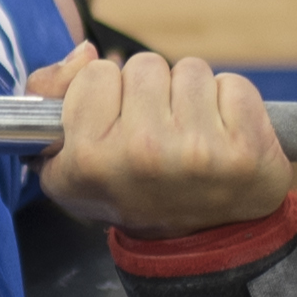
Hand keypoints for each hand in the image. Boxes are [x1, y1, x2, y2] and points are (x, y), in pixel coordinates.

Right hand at [32, 48, 296, 237]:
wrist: (200, 245)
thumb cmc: (131, 191)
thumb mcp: (67, 161)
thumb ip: (50, 94)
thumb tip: (85, 51)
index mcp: (91, 157)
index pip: (97, 73)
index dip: (108, 95)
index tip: (118, 127)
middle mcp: (142, 153)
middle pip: (145, 66)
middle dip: (153, 92)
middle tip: (159, 135)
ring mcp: (198, 150)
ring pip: (191, 71)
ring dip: (192, 97)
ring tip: (191, 137)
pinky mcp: (246, 147)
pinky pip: (234, 85)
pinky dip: (230, 105)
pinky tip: (223, 138)